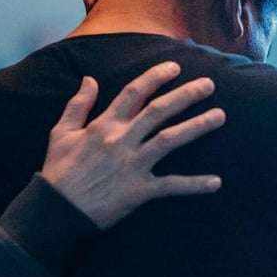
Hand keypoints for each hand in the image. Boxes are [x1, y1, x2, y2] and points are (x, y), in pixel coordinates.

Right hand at [41, 62, 225, 228]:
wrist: (56, 209)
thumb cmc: (58, 170)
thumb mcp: (61, 132)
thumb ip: (78, 104)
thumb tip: (89, 79)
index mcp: (104, 125)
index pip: (134, 93)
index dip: (155, 77)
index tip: (174, 67)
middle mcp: (122, 140)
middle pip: (159, 111)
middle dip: (186, 95)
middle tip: (209, 84)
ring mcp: (132, 165)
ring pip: (170, 140)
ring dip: (197, 126)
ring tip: (219, 116)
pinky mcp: (138, 190)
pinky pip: (170, 186)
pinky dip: (194, 184)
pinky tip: (216, 182)